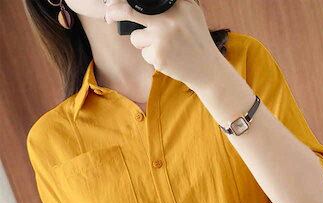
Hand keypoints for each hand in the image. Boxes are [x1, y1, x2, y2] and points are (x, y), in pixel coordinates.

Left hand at [104, 0, 224, 88]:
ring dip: (143, 43)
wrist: (206, 69)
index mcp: (178, 5)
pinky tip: (167, 58)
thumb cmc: (196, 41)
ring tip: (163, 47)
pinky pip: (143, 53)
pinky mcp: (158, 56)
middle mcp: (168, 19)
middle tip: (108, 14)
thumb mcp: (191, 14)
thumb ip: (173, 4)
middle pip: (129, 11)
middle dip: (114, 11)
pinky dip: (152, 56)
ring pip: (136, 37)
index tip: (114, 0)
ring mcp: (162, 38)